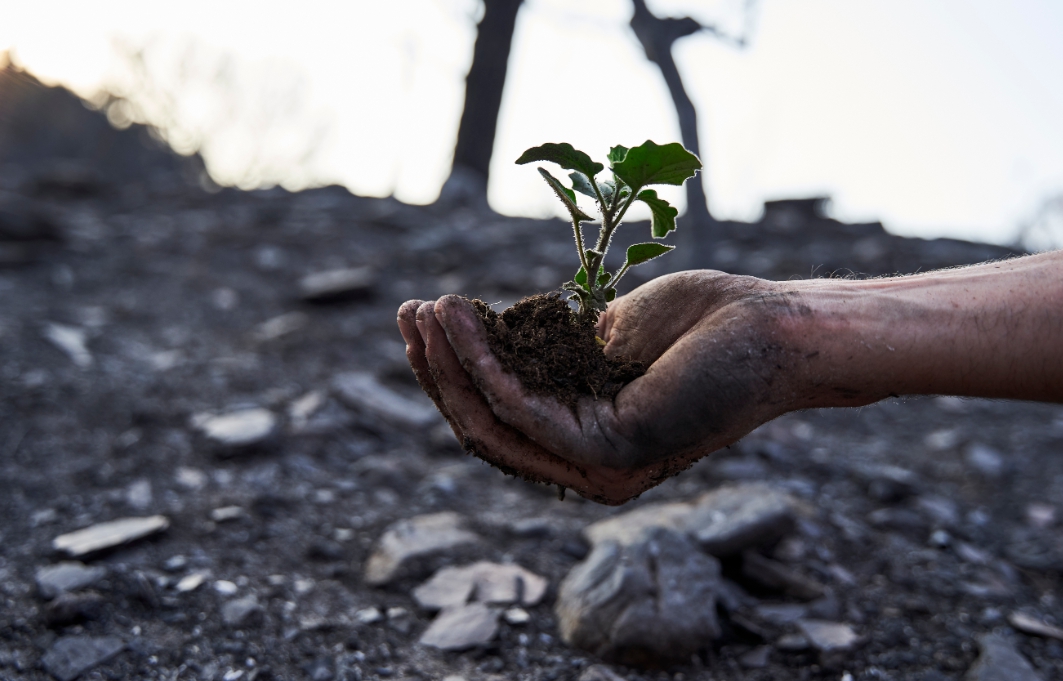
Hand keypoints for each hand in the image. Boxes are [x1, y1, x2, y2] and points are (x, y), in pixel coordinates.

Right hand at [397, 271, 799, 503]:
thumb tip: (489, 340)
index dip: (452, 371)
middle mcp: (587, 467)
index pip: (498, 418)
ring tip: (423, 311)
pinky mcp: (612, 454)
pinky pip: (525, 410)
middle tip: (407, 315)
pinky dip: (483, 363)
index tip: (424, 318)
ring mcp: (599, 468)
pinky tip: (459, 320)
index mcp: (585, 442)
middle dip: (437, 371)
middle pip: (485, 427)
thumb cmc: (700, 325)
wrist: (774, 328)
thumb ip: (548, 353)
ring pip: (495, 422)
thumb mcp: (602, 338)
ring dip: (449, 365)